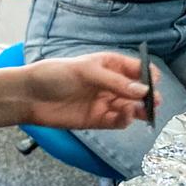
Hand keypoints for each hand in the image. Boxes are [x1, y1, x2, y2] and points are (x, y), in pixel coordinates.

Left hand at [25, 53, 160, 130]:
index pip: (137, 68)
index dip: (148, 74)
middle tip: (154, 102)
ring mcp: (105, 102)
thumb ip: (115, 82)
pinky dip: (125, 120)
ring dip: (140, 110)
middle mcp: (110, 84)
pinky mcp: (98, 119)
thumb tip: (143, 91)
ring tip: (143, 112)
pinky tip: (125, 117)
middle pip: (137, 90)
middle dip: (148, 96)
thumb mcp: (86, 72)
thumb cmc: (55, 75)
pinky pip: (119, 121)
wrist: (30, 96)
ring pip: (131, 107)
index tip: (154, 81)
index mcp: (109, 65)